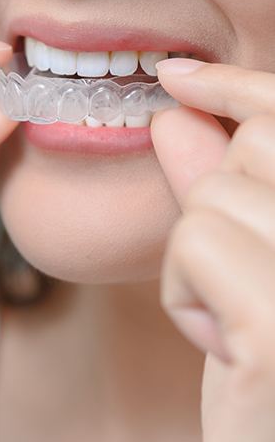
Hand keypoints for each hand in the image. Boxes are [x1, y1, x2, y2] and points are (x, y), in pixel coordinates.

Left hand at [150, 58, 274, 441]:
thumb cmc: (270, 368)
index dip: (235, 84)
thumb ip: (224, 183)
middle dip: (220, 202)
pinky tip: (224, 345)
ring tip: (236, 321)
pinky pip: (194, 243)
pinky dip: (184, 291)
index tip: (177, 74)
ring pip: (213, 197)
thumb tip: (177, 115)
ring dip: (199, 259)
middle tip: (240, 277)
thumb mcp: (254, 263)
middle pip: (253, 148)